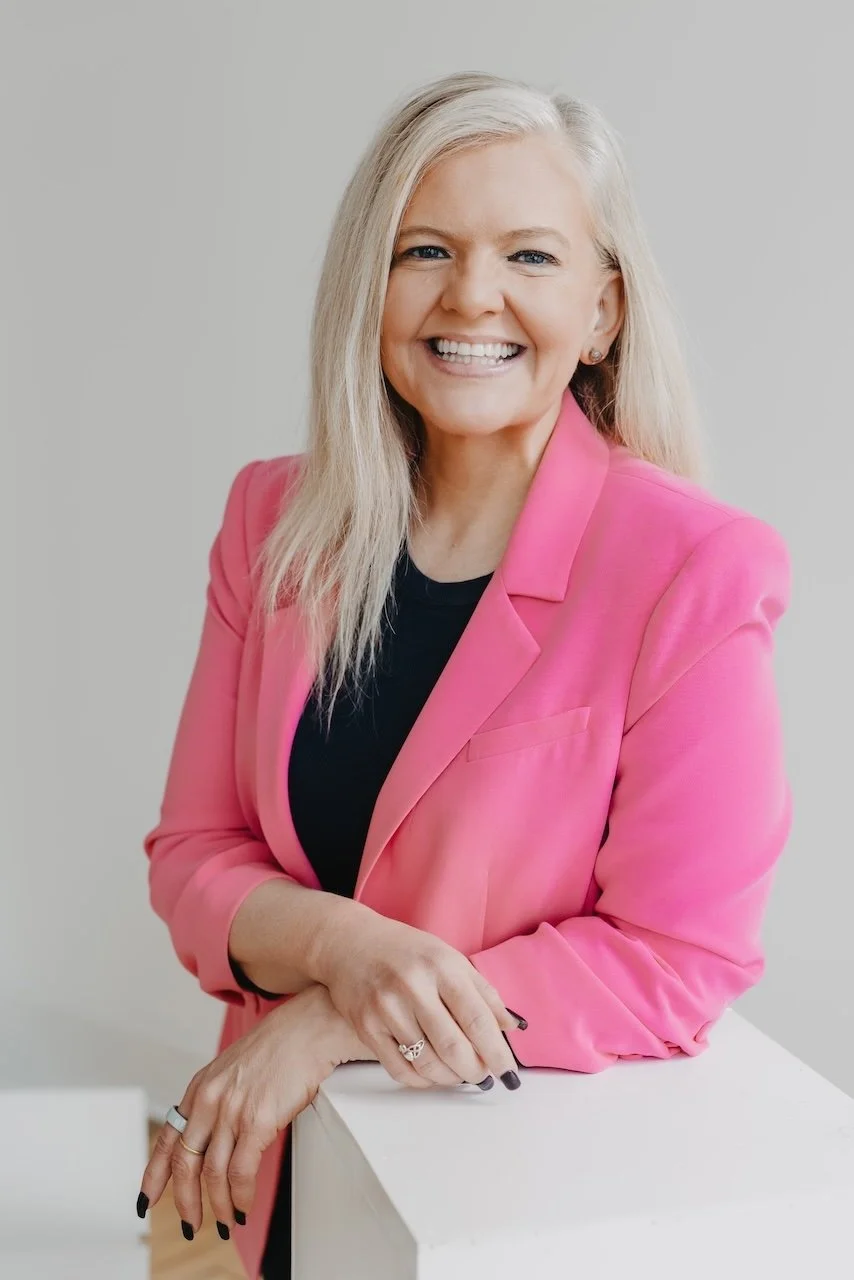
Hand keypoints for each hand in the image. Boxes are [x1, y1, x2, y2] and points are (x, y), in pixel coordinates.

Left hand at [137, 984, 340, 1241]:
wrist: (308, 1027)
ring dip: (217, 1205)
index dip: (154, 1174)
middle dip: (186, 1200)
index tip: (146, 1198)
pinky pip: (241, 1171)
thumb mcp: (235, 1069)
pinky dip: (240, 1196)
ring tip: (224, 1221)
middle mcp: (209, 1099)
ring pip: (212, 1173)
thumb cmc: (280, 1046)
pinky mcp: (257, 1120)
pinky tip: (243, 1205)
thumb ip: (220, 1099)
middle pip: (185, 1163)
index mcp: (201, 1087)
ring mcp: (232, 1110)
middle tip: (192, 1223)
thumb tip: (217, 1136)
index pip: (168, 1138)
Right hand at [313, 909, 524, 1091]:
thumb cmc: (407, 951)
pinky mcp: (366, 1027)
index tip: (508, 1072)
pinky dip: (422, 1080)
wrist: (351, 942)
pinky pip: (399, 1069)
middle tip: (484, 1076)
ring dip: (451, 1078)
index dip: (497, 1051)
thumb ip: (483, 992)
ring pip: (427, 1063)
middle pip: (453, 1046)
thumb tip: (512, 1027)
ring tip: (460, 1074)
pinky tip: (433, 1075)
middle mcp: (414, 987)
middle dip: (476, 1071)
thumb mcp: (450, 958)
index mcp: (442, 967)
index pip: (477, 1018)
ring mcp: (386, 1008)